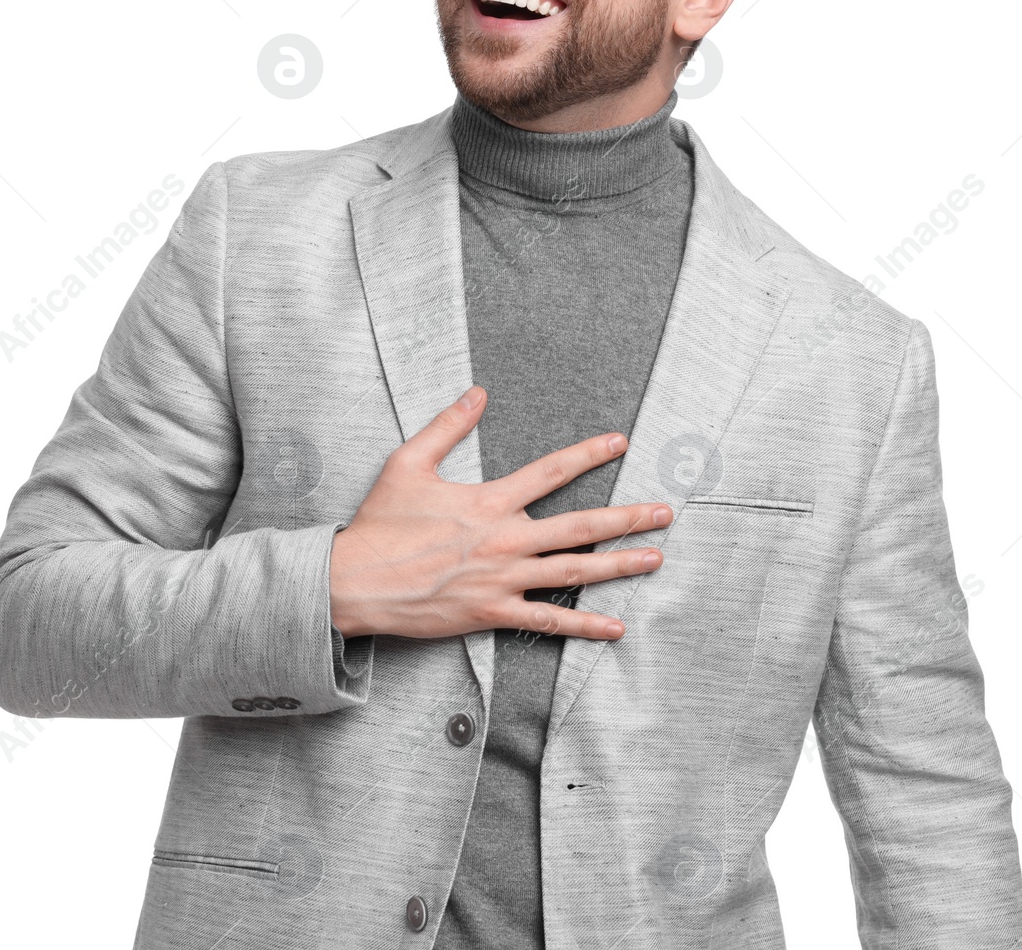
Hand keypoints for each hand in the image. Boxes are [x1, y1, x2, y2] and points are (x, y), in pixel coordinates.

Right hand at [329, 385, 671, 641]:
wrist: (356, 581)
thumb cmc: (380, 524)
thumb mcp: (408, 463)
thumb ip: (447, 426)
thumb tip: (477, 394)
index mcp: (489, 501)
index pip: (551, 472)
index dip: (589, 454)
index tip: (620, 442)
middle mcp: (506, 540)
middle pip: (580, 526)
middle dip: (627, 519)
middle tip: (664, 513)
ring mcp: (504, 579)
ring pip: (575, 572)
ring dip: (620, 566)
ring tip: (655, 558)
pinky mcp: (494, 613)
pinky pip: (549, 620)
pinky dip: (585, 626)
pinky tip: (615, 627)